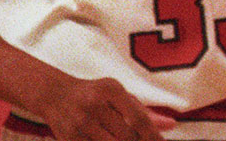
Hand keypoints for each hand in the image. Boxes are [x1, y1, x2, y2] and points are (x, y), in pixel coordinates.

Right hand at [39, 77, 176, 140]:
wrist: (55, 94)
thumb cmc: (94, 94)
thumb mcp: (118, 94)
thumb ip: (143, 110)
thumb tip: (170, 125)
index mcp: (111, 90)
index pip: (138, 118)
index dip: (152, 136)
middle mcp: (95, 105)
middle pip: (127, 136)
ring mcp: (81, 123)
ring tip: (122, 138)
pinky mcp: (69, 138)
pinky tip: (107, 139)